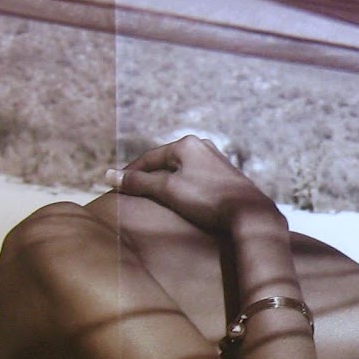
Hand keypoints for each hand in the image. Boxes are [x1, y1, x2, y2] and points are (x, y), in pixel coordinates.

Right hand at [105, 136, 277, 231]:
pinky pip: (195, 178)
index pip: (149, 158)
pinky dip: (182, 187)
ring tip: (153, 198)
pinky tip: (180, 200)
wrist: (249, 214)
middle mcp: (202, 146)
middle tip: (132, 193)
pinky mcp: (226, 176)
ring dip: (166, 183)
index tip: (115, 187)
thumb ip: (138, 183)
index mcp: (186, 144)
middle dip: (148, 177)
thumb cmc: (208, 200)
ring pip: (181, 170)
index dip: (130, 173)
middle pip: (165, 162)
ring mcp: (216, 160)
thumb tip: (108, 176)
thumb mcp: (168, 190)